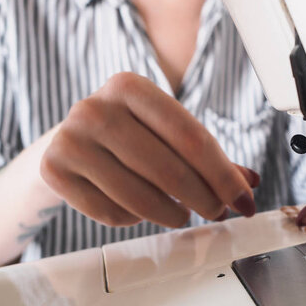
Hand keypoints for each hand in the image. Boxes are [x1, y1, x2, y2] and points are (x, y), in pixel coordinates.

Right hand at [41, 73, 258, 227]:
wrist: (67, 140)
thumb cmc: (129, 135)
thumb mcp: (166, 133)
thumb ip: (209, 157)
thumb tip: (250, 183)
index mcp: (131, 86)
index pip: (192, 138)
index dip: (224, 176)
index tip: (245, 200)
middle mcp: (96, 107)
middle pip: (169, 170)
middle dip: (205, 200)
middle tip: (219, 212)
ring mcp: (70, 139)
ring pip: (140, 197)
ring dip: (173, 214)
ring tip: (182, 214)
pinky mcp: (55, 171)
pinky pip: (112, 213)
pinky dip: (135, 218)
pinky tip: (140, 209)